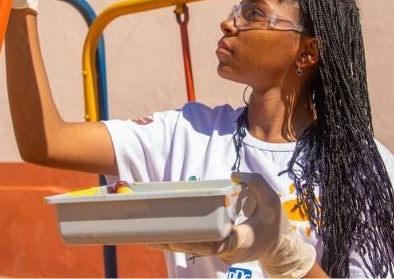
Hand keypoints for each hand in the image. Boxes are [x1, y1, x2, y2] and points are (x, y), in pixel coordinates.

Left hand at [150, 173, 315, 277]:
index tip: (177, 238)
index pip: (216, 243)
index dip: (196, 242)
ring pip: (193, 249)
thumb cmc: (274, 225)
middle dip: (174, 244)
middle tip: (150, 238)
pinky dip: (180, 240)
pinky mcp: (216, 248)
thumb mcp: (272, 201)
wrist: (280, 249)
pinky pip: (196, 245)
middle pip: (196, 249)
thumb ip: (256, 184)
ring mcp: (220, 251)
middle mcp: (226, 249)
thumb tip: (233, 175)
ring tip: (147, 239)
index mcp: (239, 240)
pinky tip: (161, 236)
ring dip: (171, 245)